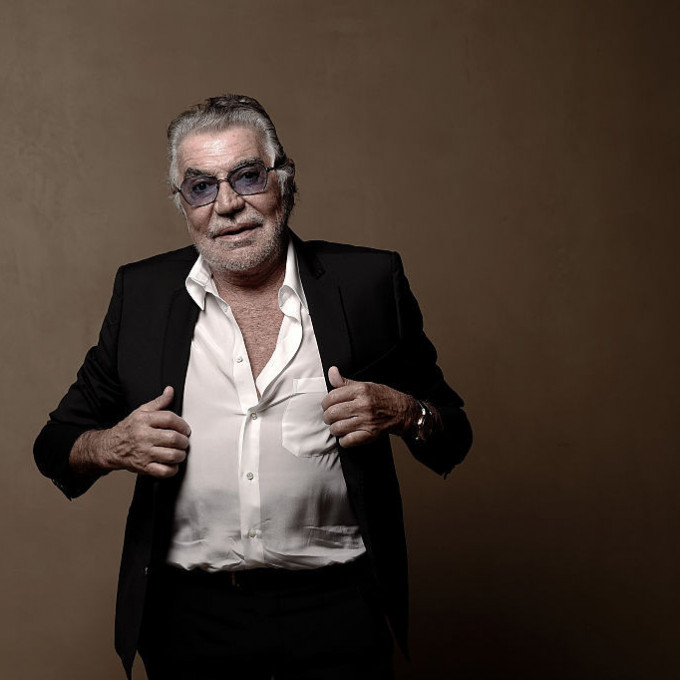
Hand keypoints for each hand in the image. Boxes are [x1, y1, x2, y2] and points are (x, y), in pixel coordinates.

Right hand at [73, 386, 190, 477]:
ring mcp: (143, 453)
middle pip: (173, 438)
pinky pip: (164, 471)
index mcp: (143, 420)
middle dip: (184, 441)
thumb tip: (170, 390)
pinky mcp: (143, 467)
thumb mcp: (141, 411)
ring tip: (179, 452)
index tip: (186, 429)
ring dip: (181, 455)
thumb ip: (159, 402)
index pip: (170, 419)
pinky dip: (173, 469)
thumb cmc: (129, 429)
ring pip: (171, 455)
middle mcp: (143, 436)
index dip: (182, 424)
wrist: (110, 447)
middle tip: (184, 442)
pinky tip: (172, 464)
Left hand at [321, 366, 417, 447]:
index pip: (332, 397)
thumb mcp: (365, 385)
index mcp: (361, 390)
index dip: (325, 403)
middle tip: (330, 417)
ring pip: (337, 428)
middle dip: (327, 416)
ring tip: (338, 426)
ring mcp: (367, 421)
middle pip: (332, 413)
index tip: (327, 406)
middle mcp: (364, 405)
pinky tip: (346, 435)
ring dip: (334, 428)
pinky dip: (343, 440)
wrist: (402, 411)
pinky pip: (347, 441)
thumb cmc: (383, 397)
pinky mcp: (370, 435)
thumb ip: (345, 382)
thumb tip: (332, 372)